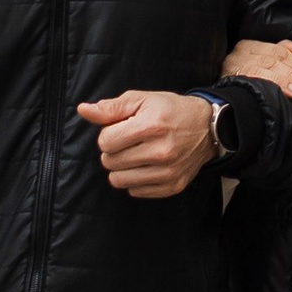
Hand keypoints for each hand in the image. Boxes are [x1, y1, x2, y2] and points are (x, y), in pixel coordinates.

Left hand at [79, 89, 218, 197]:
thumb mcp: (141, 100)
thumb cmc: (170, 110)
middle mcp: (161, 151)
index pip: (105, 142)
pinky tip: (147, 166)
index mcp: (152, 126)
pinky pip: (135, 191)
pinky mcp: (172, 186)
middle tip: (130, 141)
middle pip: (110, 162)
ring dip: (122, 168)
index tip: (122, 129)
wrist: (208, 128)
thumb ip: (110, 108)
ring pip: (118, 181)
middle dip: (114, 151)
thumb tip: (83, 110)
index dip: (109, 134)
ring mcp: (168, 172)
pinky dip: (136, 180)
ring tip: (136, 154)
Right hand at [222, 37, 291, 99]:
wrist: (217, 103)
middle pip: (271, 61)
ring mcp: (231, 67)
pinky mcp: (226, 81)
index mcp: (249, 47)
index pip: (278, 52)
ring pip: (261, 70)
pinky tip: (275, 96)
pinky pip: (247, 82)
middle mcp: (239, 54)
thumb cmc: (243, 80)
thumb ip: (281, 54)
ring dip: (281, 81)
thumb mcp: (262, 64)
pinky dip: (263, 87)